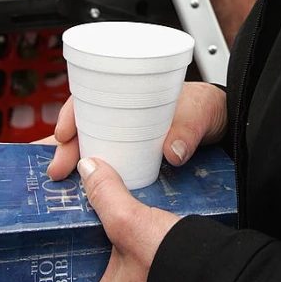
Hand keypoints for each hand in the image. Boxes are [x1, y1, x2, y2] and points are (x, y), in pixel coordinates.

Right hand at [47, 82, 227, 180]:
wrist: (223, 122)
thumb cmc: (206, 105)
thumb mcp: (198, 112)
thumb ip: (188, 130)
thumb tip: (173, 152)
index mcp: (130, 92)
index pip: (89, 97)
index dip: (71, 113)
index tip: (63, 134)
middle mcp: (122, 114)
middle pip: (83, 126)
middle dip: (65, 146)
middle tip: (57, 170)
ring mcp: (126, 135)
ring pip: (90, 146)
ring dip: (73, 161)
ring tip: (60, 179)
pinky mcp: (135, 157)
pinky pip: (107, 163)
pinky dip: (92, 175)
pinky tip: (82, 188)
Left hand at [61, 156, 178, 281]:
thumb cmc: (177, 271)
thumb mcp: (133, 223)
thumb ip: (107, 194)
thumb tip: (89, 169)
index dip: (69, 265)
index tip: (72, 243)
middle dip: (103, 261)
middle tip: (104, 232)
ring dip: (130, 268)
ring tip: (133, 237)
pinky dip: (152, 275)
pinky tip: (160, 252)